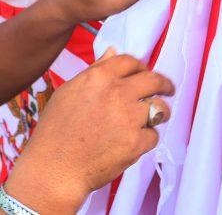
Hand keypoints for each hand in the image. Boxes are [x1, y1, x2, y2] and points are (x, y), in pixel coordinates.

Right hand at [1, 49, 174, 212]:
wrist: (54, 168)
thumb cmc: (56, 131)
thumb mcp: (68, 92)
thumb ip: (94, 70)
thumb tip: (112, 52)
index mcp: (99, 78)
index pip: (131, 62)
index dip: (142, 67)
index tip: (146, 73)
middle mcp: (117, 93)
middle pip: (154, 80)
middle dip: (165, 84)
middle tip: (167, 89)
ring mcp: (128, 118)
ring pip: (160, 108)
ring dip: (160, 112)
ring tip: (155, 118)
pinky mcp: (136, 143)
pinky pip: (153, 135)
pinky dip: (146, 139)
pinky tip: (134, 142)